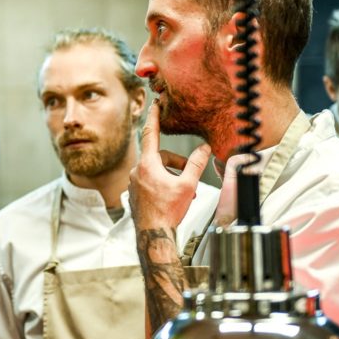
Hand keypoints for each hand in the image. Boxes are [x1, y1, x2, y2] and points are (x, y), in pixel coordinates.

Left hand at [129, 101, 211, 230]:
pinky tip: (173, 198)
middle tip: (189, 177)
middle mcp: (137, 171)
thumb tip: (204, 149)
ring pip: (157, 171)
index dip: (154, 117)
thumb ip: (196, 164)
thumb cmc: (167, 212)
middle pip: (160, 158)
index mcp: (147, 164)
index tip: (155, 104)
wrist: (153, 234)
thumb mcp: (187, 184)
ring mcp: (134, 182)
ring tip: (184, 192)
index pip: (151, 133)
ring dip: (172, 177)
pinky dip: (163, 185)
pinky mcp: (135, 193)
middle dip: (177, 165)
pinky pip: (151, 181)